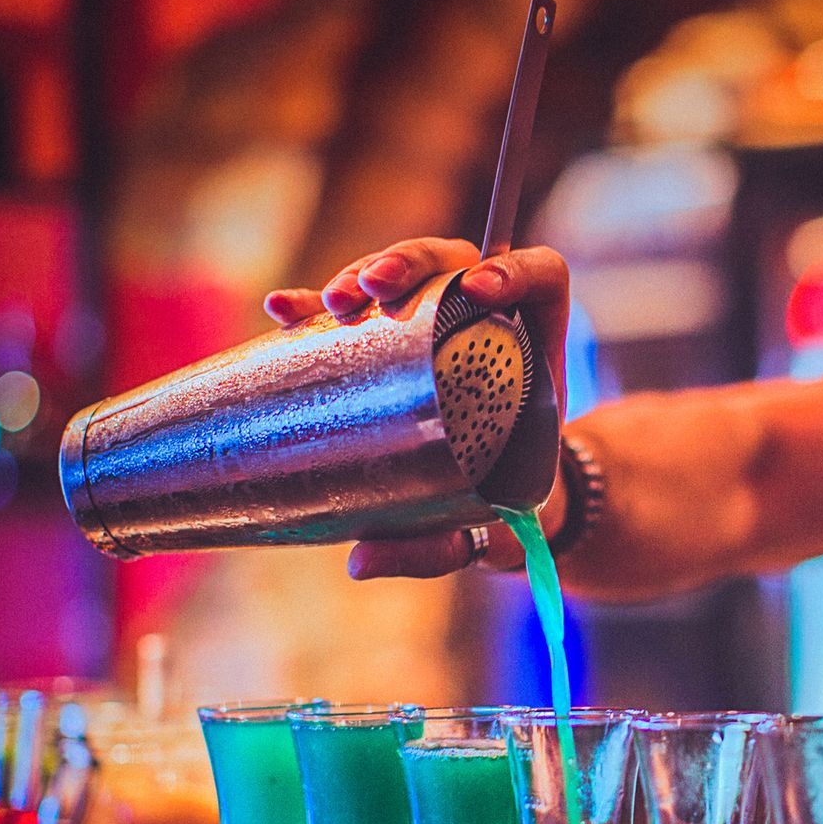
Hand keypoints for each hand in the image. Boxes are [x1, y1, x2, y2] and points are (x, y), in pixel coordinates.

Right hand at [264, 238, 573, 580]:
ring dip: (361, 273)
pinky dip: (314, 306)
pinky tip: (281, 310)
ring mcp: (434, 326)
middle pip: (455, 261)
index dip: (517, 268)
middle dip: (409, 262)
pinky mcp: (388, 341)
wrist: (495, 510)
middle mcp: (487, 324)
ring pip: (402, 275)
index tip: (480, 292)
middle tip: (373, 290)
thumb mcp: (489, 532)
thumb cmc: (504, 511)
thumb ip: (441, 546)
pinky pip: (352, 314)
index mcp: (534, 352)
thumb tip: (360, 562)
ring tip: (330, 303)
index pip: (541, 276)